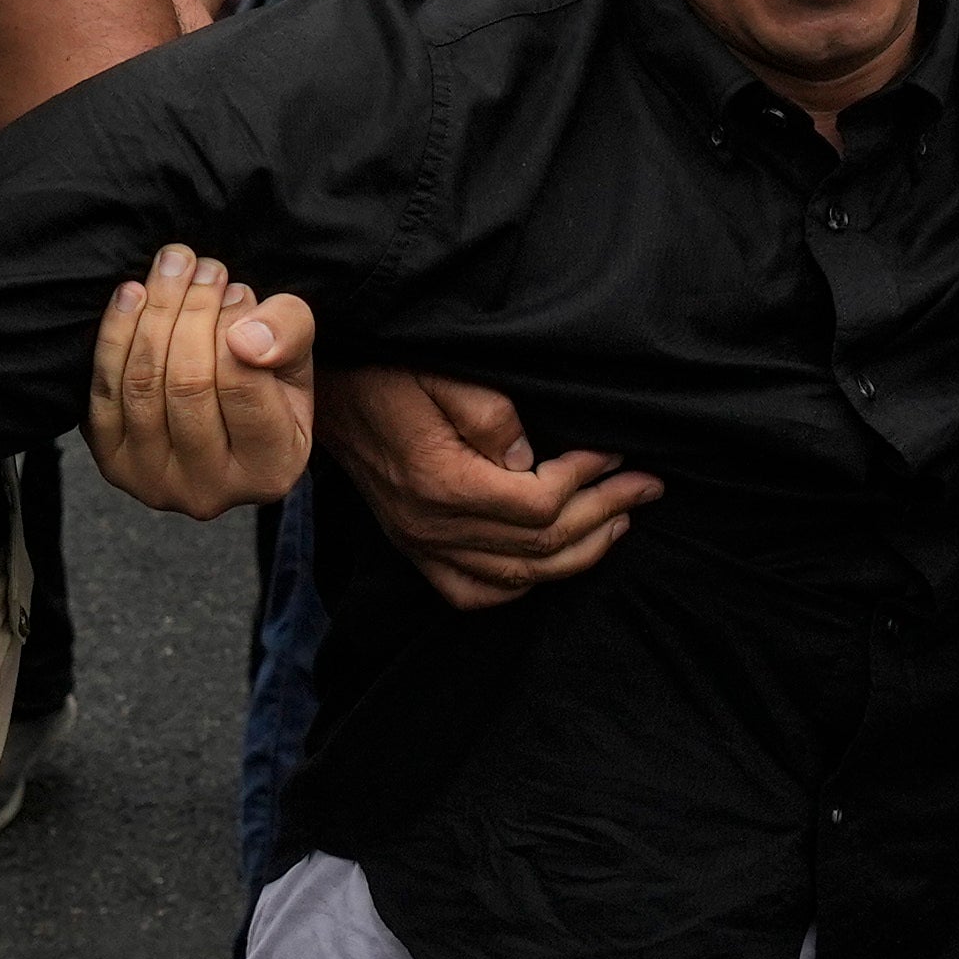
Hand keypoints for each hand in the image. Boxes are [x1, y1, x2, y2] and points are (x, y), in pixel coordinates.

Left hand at [87, 246, 317, 517]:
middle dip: (191, 311)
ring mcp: (152, 482)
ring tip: (173, 267)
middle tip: (202, 266)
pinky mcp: (111, 462)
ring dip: (155, 313)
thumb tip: (245, 336)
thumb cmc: (268, 385)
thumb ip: (289, 333)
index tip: (238, 290)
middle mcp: (208, 492)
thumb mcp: (296, 357)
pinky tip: (133, 294)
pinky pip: (104, 390)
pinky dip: (114, 335)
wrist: (221, 421)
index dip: (233, 325)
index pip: (242, 385)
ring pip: (144, 384)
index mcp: (269, 471)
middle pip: (188, 384)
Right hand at [317, 359, 658, 609]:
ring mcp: (419, 542)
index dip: (591, 480)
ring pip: (514, 577)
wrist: (313, 387)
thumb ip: (490, 414)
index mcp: (442, 482)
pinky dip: (518, 585)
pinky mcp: (411, 544)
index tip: (617, 451)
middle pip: (539, 545)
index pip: (541, 503)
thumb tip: (533, 459)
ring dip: (576, 555)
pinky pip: (470, 592)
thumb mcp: (441, 370)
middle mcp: (430, 525)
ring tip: (617, 524)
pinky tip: (549, 563)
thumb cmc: (380, 366)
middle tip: (645, 488)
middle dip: (604, 516)